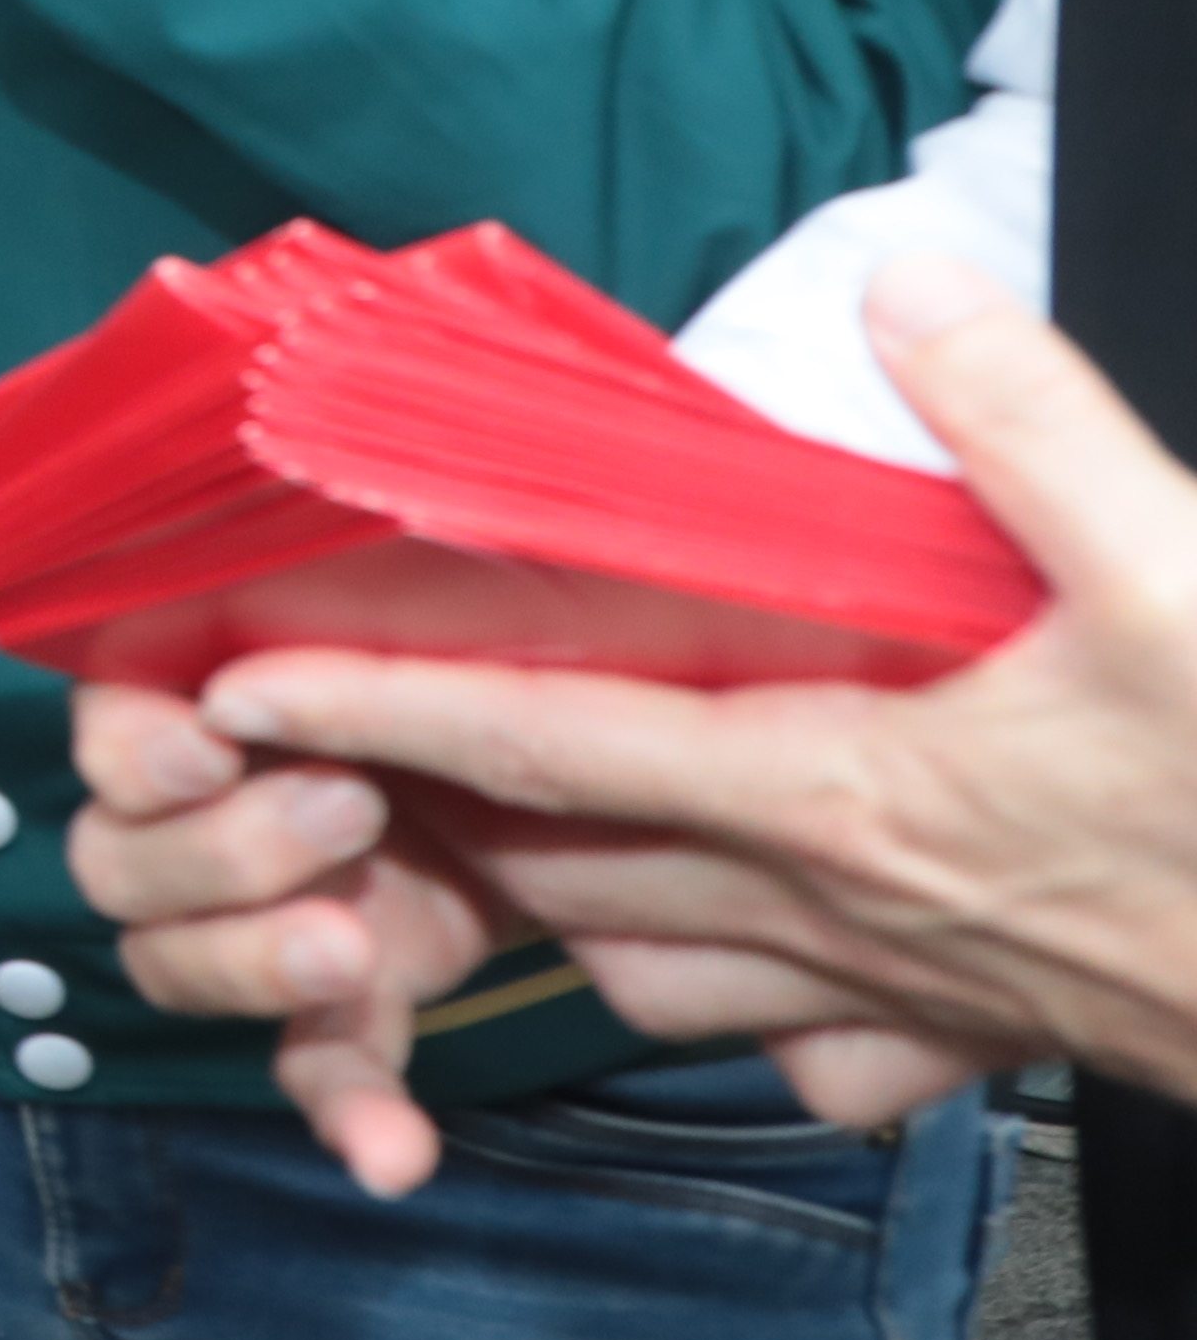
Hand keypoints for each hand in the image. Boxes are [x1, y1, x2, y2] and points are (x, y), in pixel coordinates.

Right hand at [64, 679, 532, 1193]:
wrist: (627, 774)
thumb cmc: (534, 670)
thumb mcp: (454, 633)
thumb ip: (367, 647)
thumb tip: (272, 660)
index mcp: (220, 692)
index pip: (112, 722)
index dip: (137, 747)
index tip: (210, 747)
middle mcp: (210, 808)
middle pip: (119, 858)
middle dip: (219, 849)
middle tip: (354, 813)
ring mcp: (265, 914)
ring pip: (173, 963)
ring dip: (250, 964)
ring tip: (353, 950)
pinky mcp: (347, 1003)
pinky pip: (313, 1066)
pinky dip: (348, 1110)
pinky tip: (393, 1154)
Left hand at [146, 255, 1196, 1107]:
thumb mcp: (1182, 576)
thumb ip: (1027, 424)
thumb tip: (911, 286)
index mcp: (844, 796)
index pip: (548, 745)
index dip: (381, 708)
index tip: (237, 685)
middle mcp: (841, 914)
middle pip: (566, 873)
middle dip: (431, 820)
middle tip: (330, 758)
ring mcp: (913, 998)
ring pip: (657, 978)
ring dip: (568, 913)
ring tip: (507, 832)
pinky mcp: (994, 1050)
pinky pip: (811, 1053)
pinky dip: (745, 1014)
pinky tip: (748, 965)